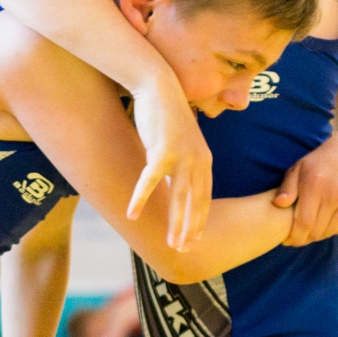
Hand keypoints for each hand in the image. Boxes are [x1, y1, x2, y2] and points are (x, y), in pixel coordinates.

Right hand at [128, 73, 211, 249]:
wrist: (159, 86)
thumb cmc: (167, 114)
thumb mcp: (182, 140)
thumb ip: (184, 160)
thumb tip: (178, 178)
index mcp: (204, 159)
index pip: (204, 196)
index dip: (200, 220)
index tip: (194, 238)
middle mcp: (198, 160)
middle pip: (196, 202)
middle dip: (191, 228)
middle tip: (185, 250)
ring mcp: (181, 156)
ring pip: (179, 197)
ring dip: (175, 223)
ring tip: (171, 244)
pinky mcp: (161, 151)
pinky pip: (150, 181)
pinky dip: (141, 199)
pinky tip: (132, 215)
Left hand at [273, 129, 337, 246]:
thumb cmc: (318, 164)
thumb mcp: (298, 169)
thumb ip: (287, 187)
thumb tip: (278, 204)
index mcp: (313, 185)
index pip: (303, 222)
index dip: (295, 236)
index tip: (287, 241)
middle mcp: (332, 194)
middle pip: (316, 230)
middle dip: (304, 238)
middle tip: (297, 239)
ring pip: (328, 231)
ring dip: (317, 235)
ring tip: (308, 231)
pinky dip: (331, 229)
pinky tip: (323, 224)